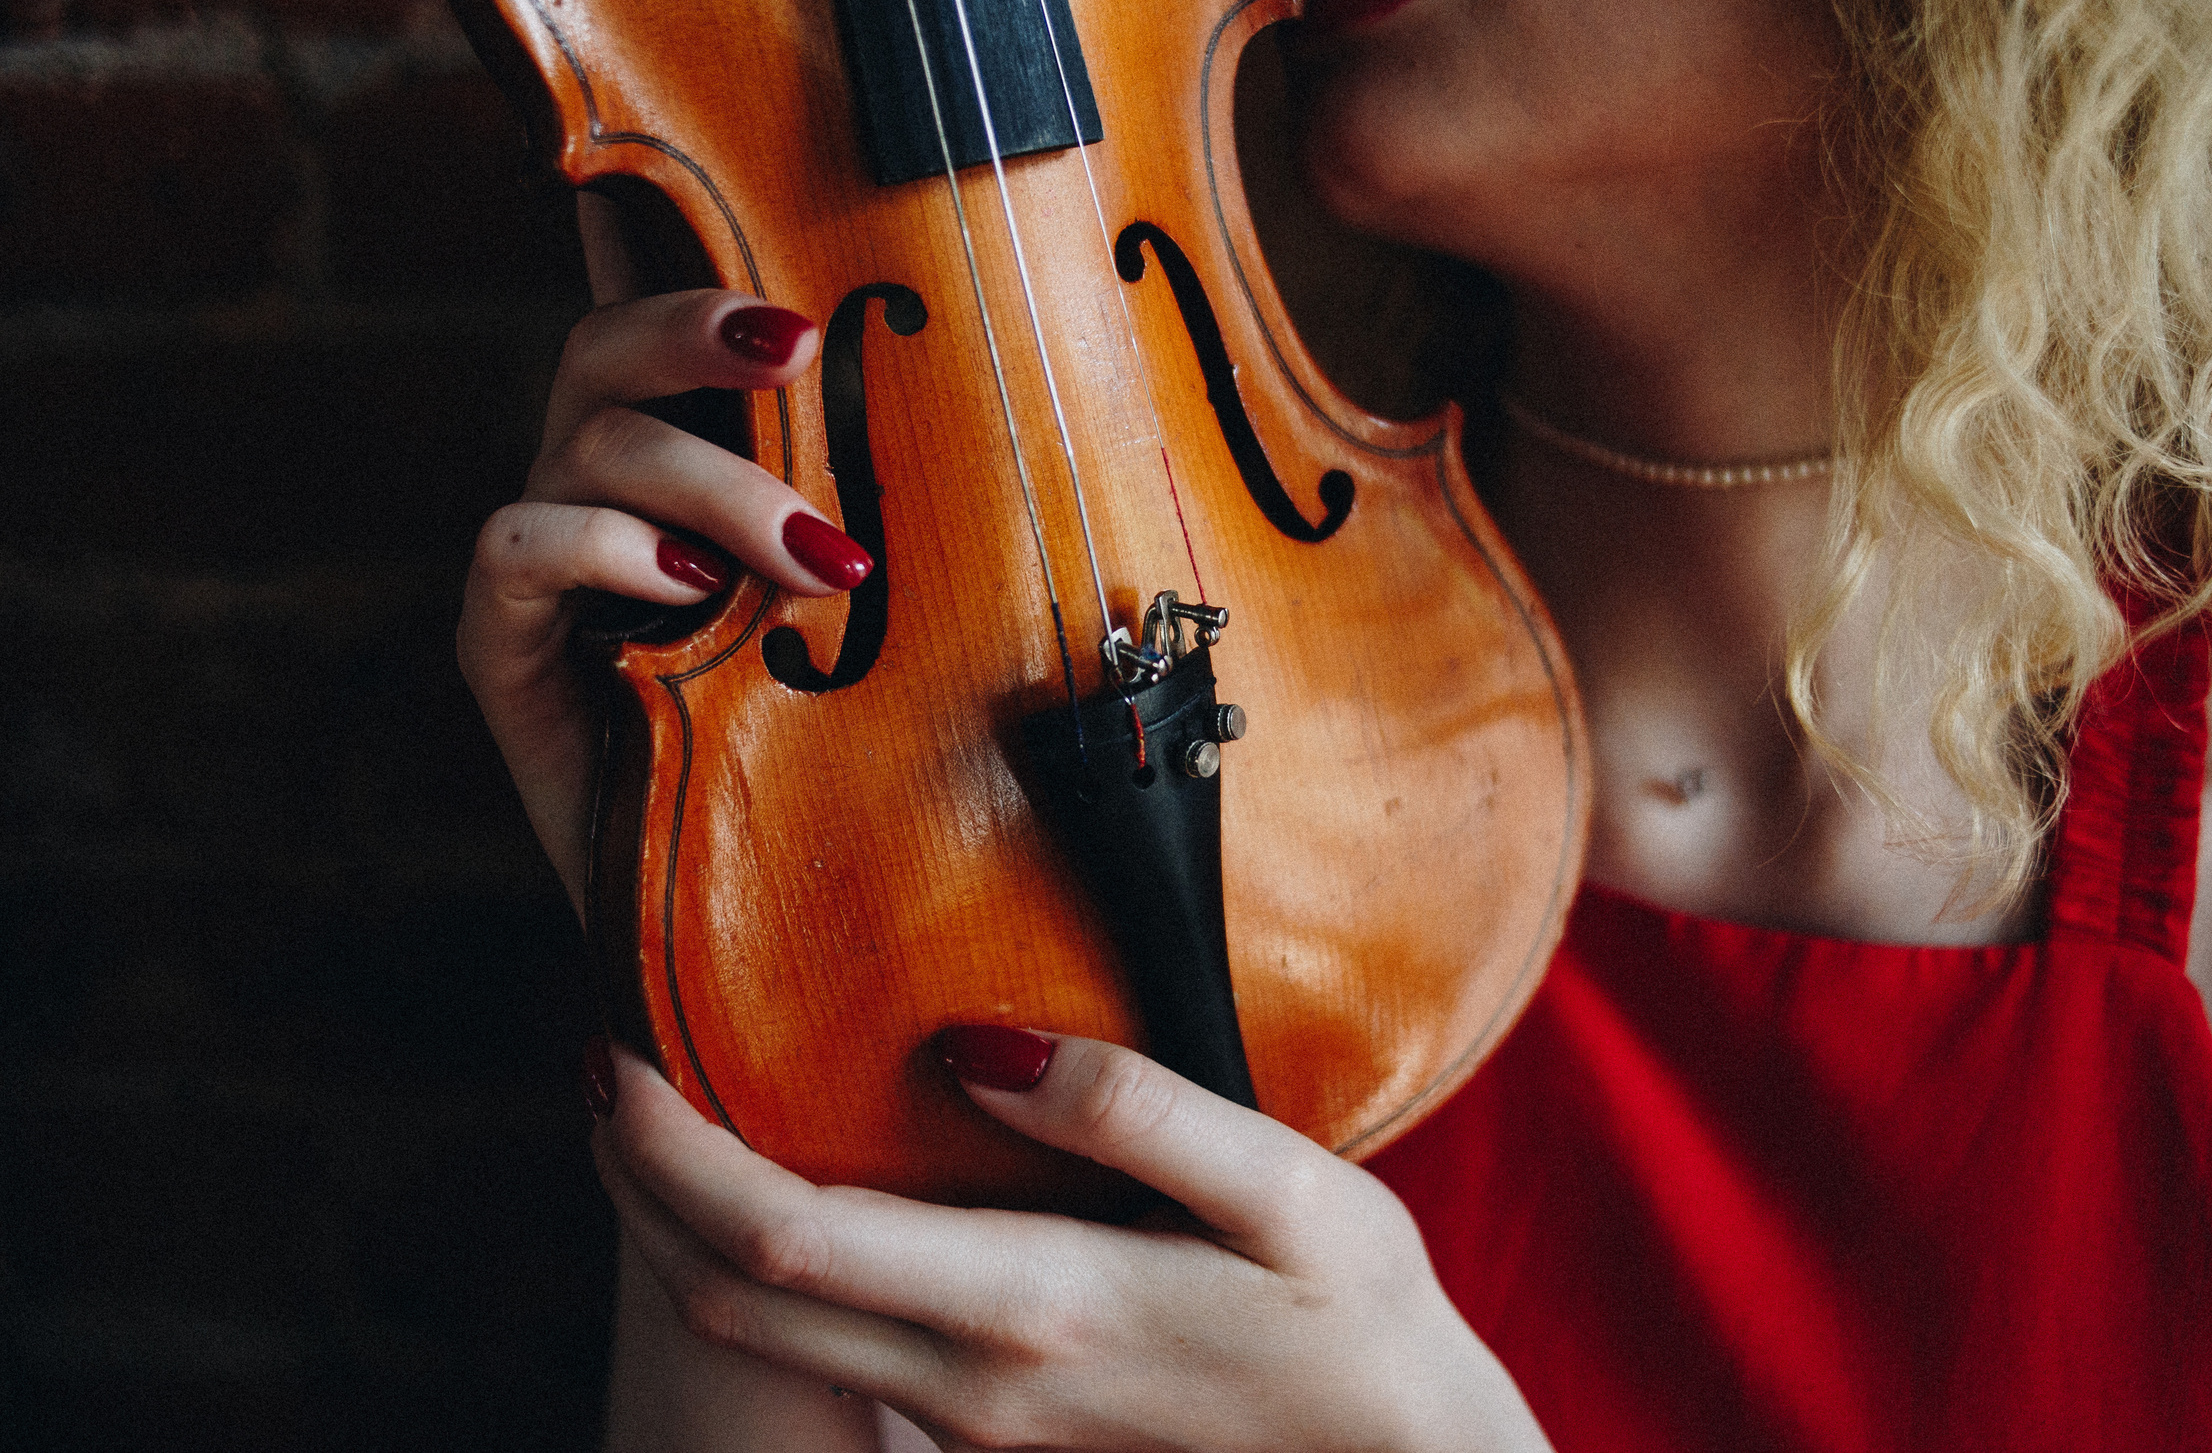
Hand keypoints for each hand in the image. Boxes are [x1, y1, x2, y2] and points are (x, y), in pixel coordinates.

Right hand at [456, 196, 870, 899]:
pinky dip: (605, 549)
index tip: (730, 184)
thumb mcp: (886, 613)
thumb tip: (1020, 413)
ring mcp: (547, 559)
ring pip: (587, 439)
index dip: (677, 236)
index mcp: (691, 454)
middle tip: (801, 347)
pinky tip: (688, 591)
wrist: (740, 915)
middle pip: (610, 343)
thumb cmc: (826, 747)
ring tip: (817, 562)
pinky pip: (517, 549)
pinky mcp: (502, 646)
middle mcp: (605, 484)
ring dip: (712, 484)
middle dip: (704, 326)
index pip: (668, 314)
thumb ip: (900, 511)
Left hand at [592, 1030, 1549, 1452]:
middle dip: (635, 1184)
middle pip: (732, 1295)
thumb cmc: (1357, 1323)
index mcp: (1029, 1307)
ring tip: (671, 1105)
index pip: (781, 1233)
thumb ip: (1132, 1111)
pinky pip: (825, 1340)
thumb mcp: (1286, 1190)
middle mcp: (971, 1380)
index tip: (612, 1047)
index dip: (666, 1148)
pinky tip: (789, 1173)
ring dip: (686, 1225)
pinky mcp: (987, 1423)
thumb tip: (977, 1049)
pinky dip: (766, 1258)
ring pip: (765, 1331)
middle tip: (604, 1058)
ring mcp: (970, 1417)